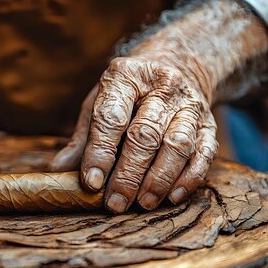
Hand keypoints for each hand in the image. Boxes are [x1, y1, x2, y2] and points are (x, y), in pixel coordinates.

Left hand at [51, 57, 217, 212]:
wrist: (178, 63)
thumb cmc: (127, 93)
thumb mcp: (99, 103)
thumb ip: (82, 139)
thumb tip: (58, 170)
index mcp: (125, 76)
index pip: (111, 118)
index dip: (100, 153)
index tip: (91, 184)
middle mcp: (161, 85)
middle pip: (145, 135)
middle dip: (128, 175)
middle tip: (115, 203)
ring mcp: (189, 103)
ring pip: (177, 145)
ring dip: (159, 180)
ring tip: (143, 204)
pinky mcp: (209, 122)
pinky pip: (204, 153)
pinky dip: (189, 178)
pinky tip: (172, 197)